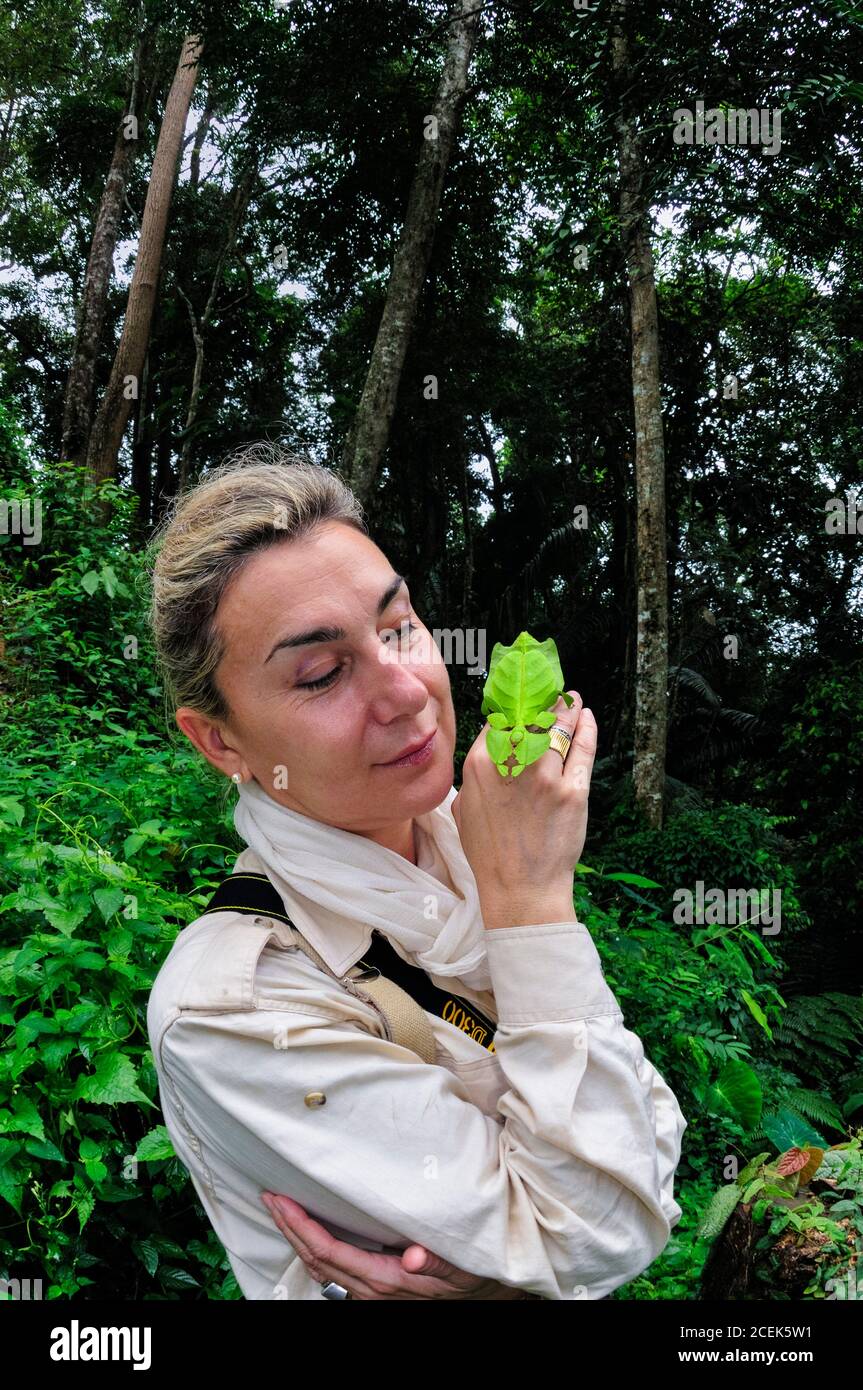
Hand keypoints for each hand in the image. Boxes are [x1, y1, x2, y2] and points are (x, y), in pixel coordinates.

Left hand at [261, 1193, 526, 1298]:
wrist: (487, 1294)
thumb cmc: (475, 1274)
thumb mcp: (464, 1266)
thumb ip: (440, 1261)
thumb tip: (413, 1254)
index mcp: (387, 1281)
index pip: (329, 1252)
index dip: (301, 1226)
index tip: (282, 1201)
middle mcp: (372, 1291)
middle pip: (316, 1260)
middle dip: (289, 1227)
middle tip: (270, 1196)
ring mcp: (370, 1292)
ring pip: (320, 1268)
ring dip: (297, 1237)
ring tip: (281, 1209)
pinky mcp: (374, 1288)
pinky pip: (333, 1271)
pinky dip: (314, 1248)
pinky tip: (309, 1232)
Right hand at [451, 691, 596, 925]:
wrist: (521, 889)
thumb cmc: (490, 856)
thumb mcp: (464, 812)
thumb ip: (473, 780)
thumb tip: (484, 758)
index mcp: (479, 766)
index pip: (498, 721)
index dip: (512, 710)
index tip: (522, 703)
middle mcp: (511, 763)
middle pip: (529, 715)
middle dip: (540, 700)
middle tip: (549, 692)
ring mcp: (544, 775)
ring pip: (558, 725)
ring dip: (566, 707)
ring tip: (571, 699)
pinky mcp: (573, 790)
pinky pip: (581, 747)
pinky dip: (586, 727)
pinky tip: (586, 717)